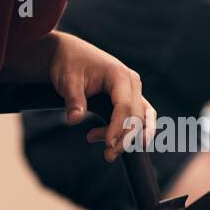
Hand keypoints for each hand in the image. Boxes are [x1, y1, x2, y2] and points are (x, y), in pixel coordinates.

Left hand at [48, 34, 155, 162]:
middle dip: (124, 138)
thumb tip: (74, 120)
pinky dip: (134, 131)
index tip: (108, 144)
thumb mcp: (68, 81)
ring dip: (131, 138)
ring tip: (109, 153)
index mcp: (119, 75)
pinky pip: (140, 116)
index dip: (118, 128)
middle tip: (108, 156)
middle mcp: (131, 82)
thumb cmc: (69, 63)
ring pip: (142, 119)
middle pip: (136, 116)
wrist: (69, 53)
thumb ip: (74, 101)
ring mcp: (133, 90)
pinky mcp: (129, 97)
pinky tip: (121, 143)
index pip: (125, 107)